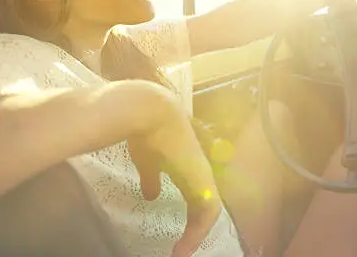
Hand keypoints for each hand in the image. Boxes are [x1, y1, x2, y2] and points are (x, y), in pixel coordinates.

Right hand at [125, 87, 220, 256]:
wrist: (151, 113)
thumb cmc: (148, 134)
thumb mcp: (148, 163)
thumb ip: (152, 178)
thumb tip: (150, 195)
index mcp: (189, 167)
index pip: (198, 196)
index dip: (191, 217)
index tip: (178, 237)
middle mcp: (201, 172)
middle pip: (206, 206)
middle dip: (196, 230)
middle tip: (182, 249)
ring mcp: (204, 175)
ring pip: (209, 211)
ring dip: (196, 234)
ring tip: (182, 252)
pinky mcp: (203, 181)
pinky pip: (207, 213)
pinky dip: (197, 232)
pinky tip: (183, 246)